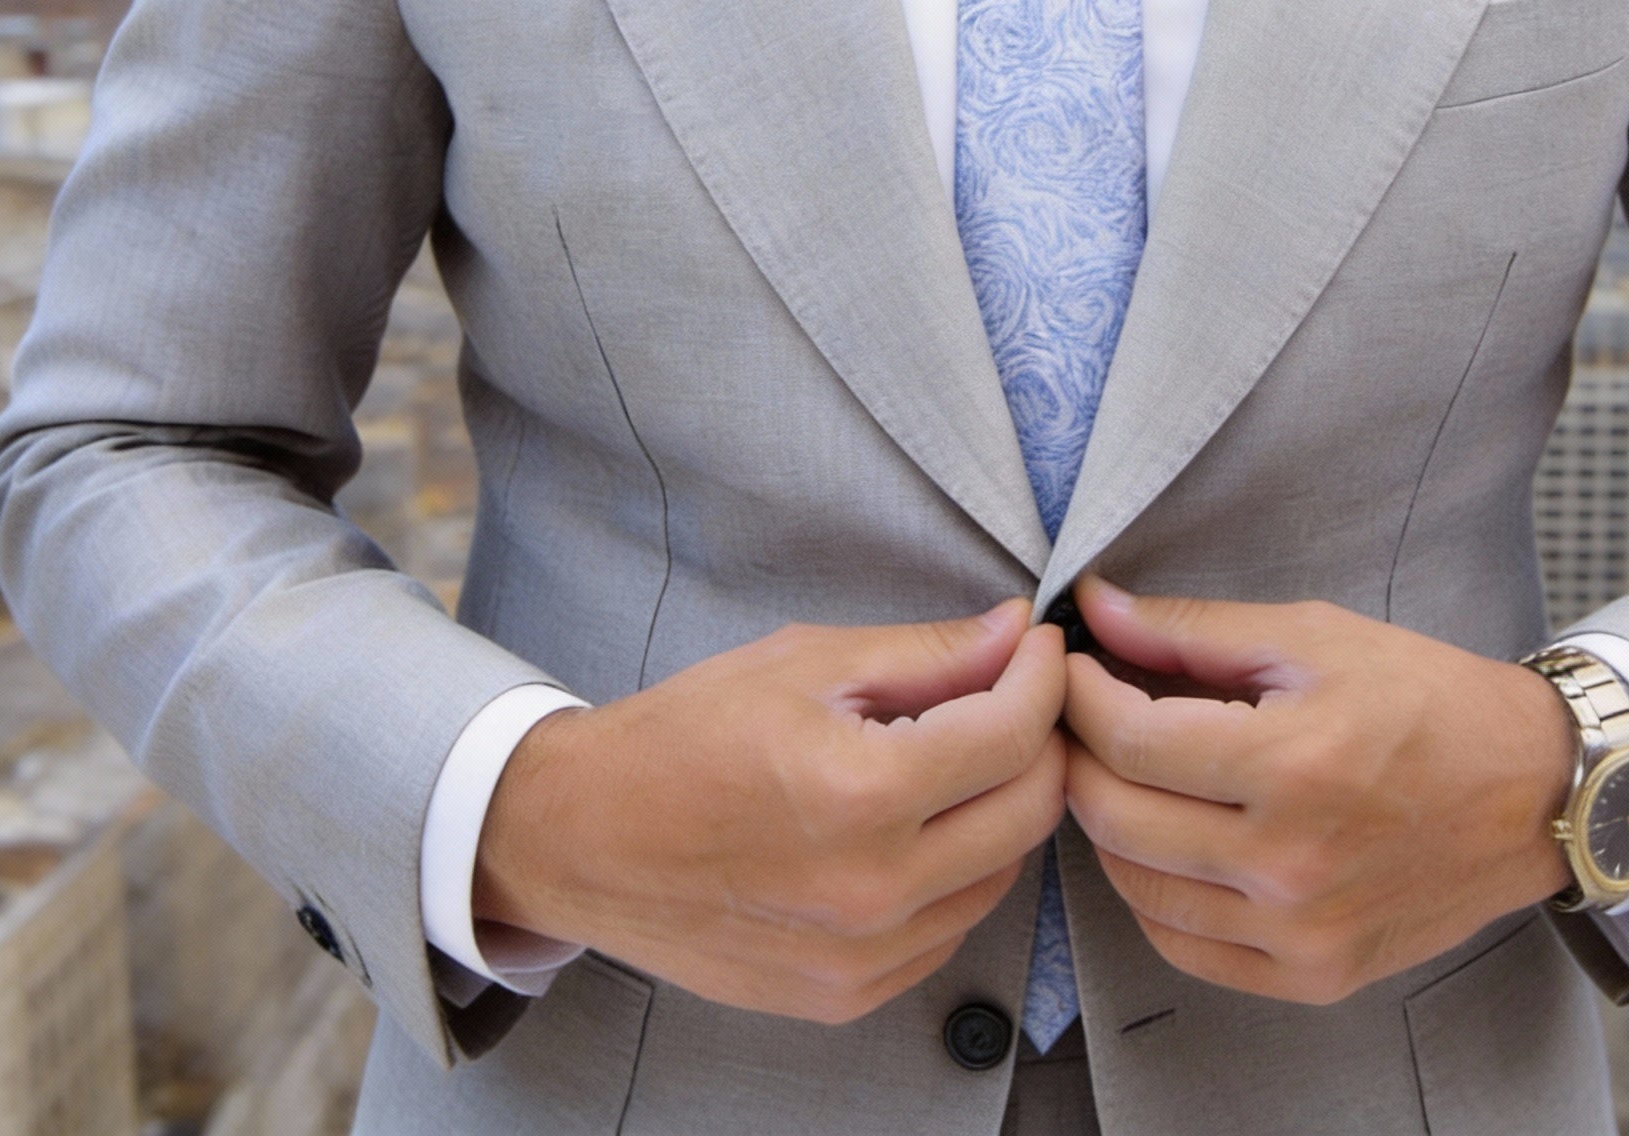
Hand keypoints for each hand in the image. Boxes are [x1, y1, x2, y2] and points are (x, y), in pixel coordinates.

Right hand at [474, 601, 1066, 1022]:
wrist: (586, 838)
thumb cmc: (685, 737)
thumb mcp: (804, 662)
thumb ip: (926, 652)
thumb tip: (1016, 633)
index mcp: (860, 793)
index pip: (1012, 733)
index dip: (1043, 675)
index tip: (1039, 645)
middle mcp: (873, 889)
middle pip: (1030, 810)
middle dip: (1041, 738)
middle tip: (1016, 693)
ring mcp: (863, 957)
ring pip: (1003, 874)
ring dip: (1003, 807)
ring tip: (960, 755)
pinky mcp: (848, 995)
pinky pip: (951, 928)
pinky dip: (959, 870)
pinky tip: (916, 825)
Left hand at [1061, 578, 1575, 1005]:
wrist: (1531, 789)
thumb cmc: (1425, 698)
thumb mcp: (1311, 636)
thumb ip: (1191, 630)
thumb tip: (1095, 608)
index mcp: (1293, 766)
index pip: (1129, 741)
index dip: (1079, 695)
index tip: (1071, 664)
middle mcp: (1292, 864)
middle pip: (1116, 817)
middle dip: (1077, 754)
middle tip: (1079, 713)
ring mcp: (1302, 932)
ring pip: (1136, 888)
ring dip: (1106, 824)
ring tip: (1119, 770)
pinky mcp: (1315, 975)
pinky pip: (1184, 948)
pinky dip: (1151, 894)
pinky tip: (1161, 842)